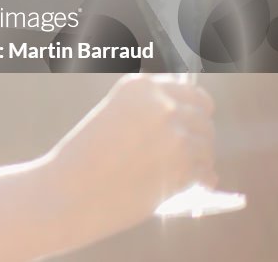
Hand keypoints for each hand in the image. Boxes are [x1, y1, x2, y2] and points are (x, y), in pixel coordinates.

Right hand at [47, 74, 216, 233]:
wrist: (70, 192)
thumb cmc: (85, 159)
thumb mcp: (112, 119)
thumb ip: (146, 113)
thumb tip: (186, 123)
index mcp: (140, 86)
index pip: (190, 90)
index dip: (192, 107)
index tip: (190, 120)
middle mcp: (161, 103)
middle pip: (203, 114)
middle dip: (197, 132)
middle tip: (182, 151)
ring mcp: (175, 133)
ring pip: (206, 145)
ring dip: (198, 159)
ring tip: (176, 173)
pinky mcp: (184, 165)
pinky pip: (205, 172)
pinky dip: (199, 182)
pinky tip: (185, 187)